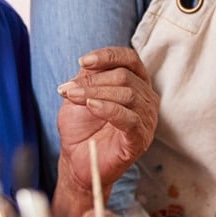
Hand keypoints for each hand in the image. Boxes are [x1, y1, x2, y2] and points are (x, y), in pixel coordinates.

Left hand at [53, 46, 158, 216]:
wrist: (77, 160)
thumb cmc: (82, 127)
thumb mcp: (81, 94)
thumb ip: (87, 77)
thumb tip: (87, 65)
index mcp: (136, 83)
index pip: (130, 59)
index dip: (108, 56)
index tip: (83, 61)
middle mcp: (146, 98)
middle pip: (125, 77)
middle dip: (93, 80)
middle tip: (69, 89)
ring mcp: (146, 119)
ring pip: (128, 95)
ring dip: (96, 93)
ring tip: (74, 98)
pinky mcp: (140, 138)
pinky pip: (129, 119)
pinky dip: (109, 109)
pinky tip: (92, 107)